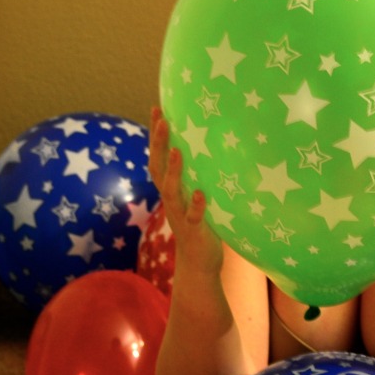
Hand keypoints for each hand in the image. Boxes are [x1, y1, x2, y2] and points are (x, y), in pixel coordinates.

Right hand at [149, 106, 223, 276]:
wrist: (199, 266)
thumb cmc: (201, 228)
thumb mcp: (197, 198)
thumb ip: (200, 177)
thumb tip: (218, 148)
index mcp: (172, 191)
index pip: (159, 158)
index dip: (156, 135)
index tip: (158, 108)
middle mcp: (171, 201)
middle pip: (158, 169)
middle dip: (158, 144)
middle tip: (162, 119)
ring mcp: (181, 216)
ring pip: (171, 191)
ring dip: (174, 171)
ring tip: (179, 151)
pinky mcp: (195, 232)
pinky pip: (194, 218)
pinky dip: (196, 206)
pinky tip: (201, 194)